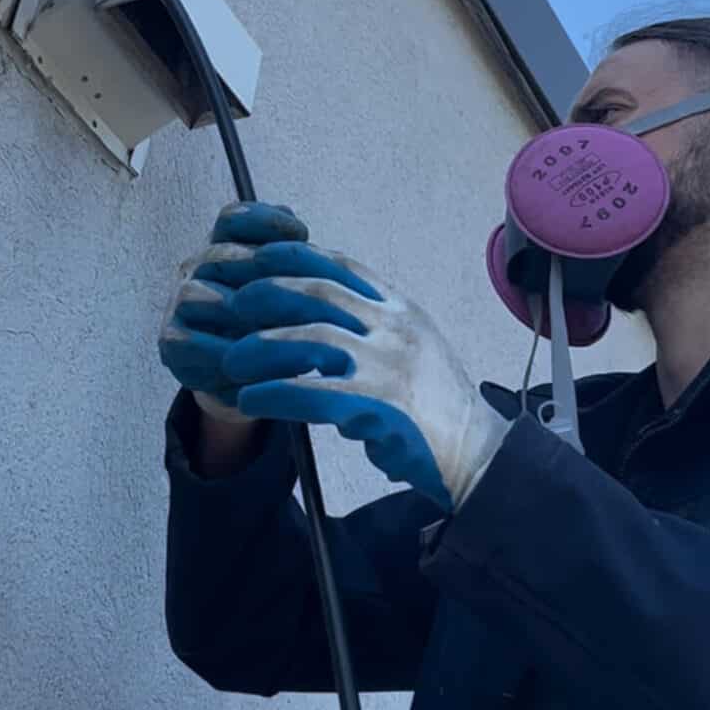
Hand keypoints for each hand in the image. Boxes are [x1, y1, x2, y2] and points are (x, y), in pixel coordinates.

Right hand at [158, 202, 308, 423]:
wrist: (253, 376)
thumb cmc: (275, 323)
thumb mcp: (295, 289)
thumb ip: (299, 261)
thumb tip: (299, 236)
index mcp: (227, 246)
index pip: (234, 219)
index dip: (265, 221)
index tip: (301, 234)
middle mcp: (199, 268)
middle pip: (217, 255)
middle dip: (257, 268)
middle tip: (292, 285)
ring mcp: (181, 305)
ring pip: (195, 294)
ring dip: (235, 309)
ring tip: (272, 323)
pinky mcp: (173, 344)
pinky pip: (188, 342)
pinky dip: (220, 350)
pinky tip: (252, 356)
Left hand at [221, 246, 510, 509]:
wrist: (476, 452)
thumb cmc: (438, 406)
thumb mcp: (412, 348)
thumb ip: (371, 330)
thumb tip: (318, 327)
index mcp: (401, 310)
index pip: (343, 267)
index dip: (296, 258)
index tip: (260, 257)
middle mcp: (395, 328)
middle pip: (320, 294)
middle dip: (270, 293)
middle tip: (234, 305)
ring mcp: (388, 364)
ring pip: (312, 338)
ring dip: (263, 347)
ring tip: (233, 360)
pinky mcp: (379, 405)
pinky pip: (313, 392)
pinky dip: (275, 393)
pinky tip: (250, 400)